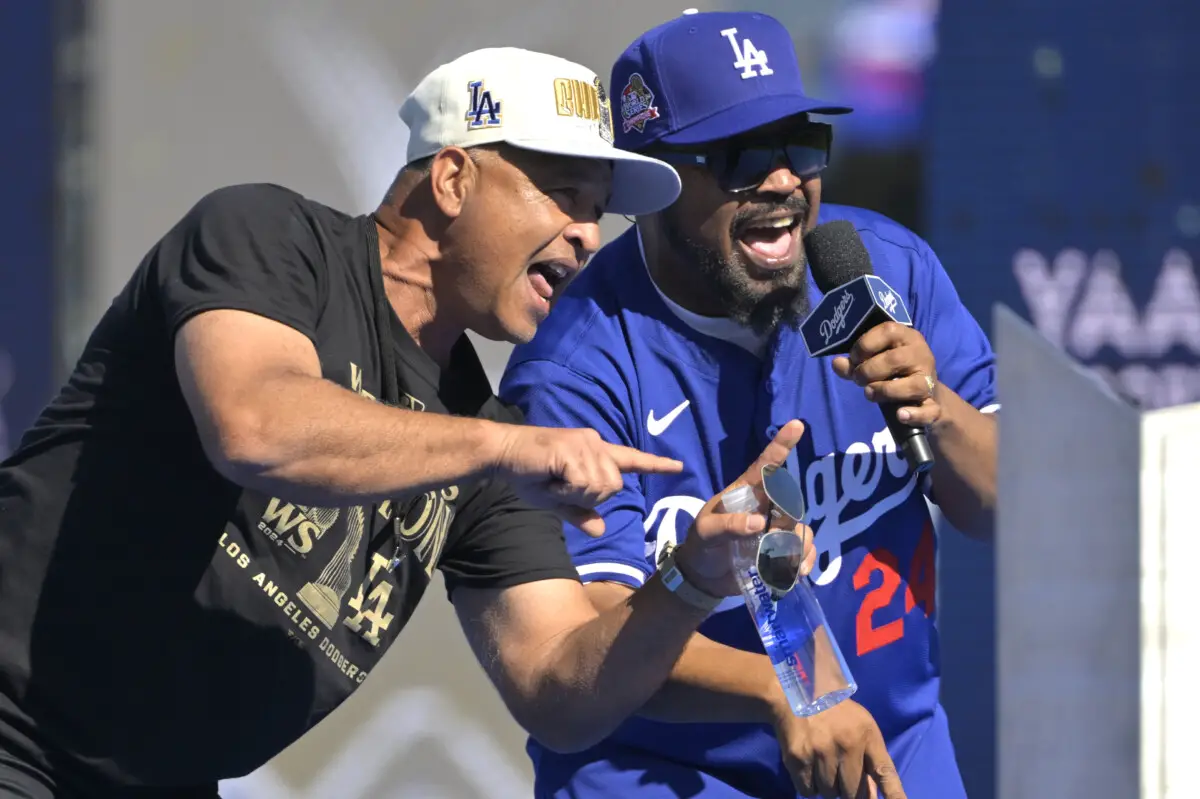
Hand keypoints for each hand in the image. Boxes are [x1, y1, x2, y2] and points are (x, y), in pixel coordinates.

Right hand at [493, 425, 681, 535]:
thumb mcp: (557, 500)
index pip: (631, 459)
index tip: (678, 466)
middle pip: (614, 486)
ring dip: (575, 492)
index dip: (655, 465)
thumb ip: (581, 512)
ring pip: (600, 486)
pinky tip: (551, 478)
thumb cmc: (528, 474)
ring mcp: (586, 444)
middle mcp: (595, 444)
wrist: (502, 454)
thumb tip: (602, 529)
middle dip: (588, 496)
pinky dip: (566, 490)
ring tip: (553, 479)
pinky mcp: (573, 449)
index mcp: (595, 452)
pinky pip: (582, 484)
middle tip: (560, 487)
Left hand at [672, 420, 815, 596]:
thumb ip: (727, 524)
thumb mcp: (706, 532)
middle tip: (767, 541)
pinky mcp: (781, 551)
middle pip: (791, 502)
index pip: (766, 465)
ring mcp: (775, 529)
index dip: (780, 445)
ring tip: (787, 566)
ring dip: (799, 546)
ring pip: (800, 529)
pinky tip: (796, 572)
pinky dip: (803, 560)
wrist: (703, 577)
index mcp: (746, 493)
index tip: (796, 425)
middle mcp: (765, 507)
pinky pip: (803, 550)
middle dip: (787, 521)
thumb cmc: (701, 545)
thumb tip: (759, 523)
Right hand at [775, 699, 905, 798]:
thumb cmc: (835, 713)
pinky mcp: (798, 758)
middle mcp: (847, 744)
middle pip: (853, 793)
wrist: (796, 693)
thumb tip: (872, 795)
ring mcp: (822, 751)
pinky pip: (808, 791)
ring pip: (829, 793)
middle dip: (847, 789)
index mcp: (867, 735)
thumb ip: (869, 760)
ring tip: (821, 763)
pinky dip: (808, 785)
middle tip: (838, 770)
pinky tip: (808, 764)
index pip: (885, 773)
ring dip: (826, 786)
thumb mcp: (860, 727)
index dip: (895, 796)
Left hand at [832, 322, 939, 427]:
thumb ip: (854, 363)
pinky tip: (899, 414)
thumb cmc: (893, 372)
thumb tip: (836, 363)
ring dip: (885, 391)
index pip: (887, 330)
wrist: (925, 395)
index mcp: (906, 337)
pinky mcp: (934, 405)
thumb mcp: (874, 362)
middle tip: (858, 379)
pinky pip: (929, 411)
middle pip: (895, 360)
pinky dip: (913, 414)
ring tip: (870, 393)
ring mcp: (930, 381)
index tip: (854, 359)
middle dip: (869, 371)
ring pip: (912, 385)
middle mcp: (921, 355)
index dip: (864, 345)